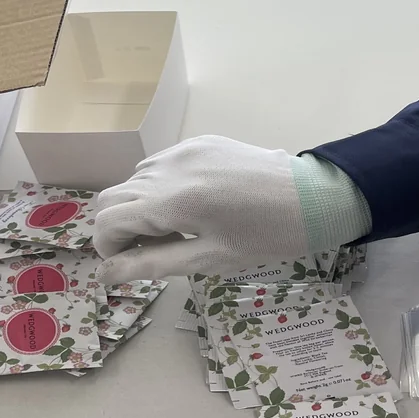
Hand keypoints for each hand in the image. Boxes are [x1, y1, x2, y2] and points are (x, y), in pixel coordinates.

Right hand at [93, 135, 309, 284]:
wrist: (314, 198)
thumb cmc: (265, 237)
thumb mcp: (207, 259)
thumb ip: (150, 264)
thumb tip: (105, 274)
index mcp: (169, 201)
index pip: (106, 221)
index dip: (108, 248)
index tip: (131, 264)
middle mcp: (166, 168)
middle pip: (112, 198)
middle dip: (120, 229)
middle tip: (155, 251)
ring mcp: (181, 150)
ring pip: (134, 181)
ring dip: (139, 208)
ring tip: (176, 230)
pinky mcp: (198, 143)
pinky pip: (160, 166)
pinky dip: (160, 189)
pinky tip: (194, 205)